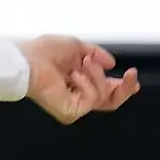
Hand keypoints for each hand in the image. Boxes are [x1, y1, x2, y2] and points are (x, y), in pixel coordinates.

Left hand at [19, 35, 140, 123]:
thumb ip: (96, 53)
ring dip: (98, 77)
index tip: (131, 77)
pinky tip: (74, 76)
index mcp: (79, 80)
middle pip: (111, 101)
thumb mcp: (75, 46)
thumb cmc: (42, 52)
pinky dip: (87, 85)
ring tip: (83, 64)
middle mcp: (77, 94)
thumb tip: (111, 63)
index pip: (105, 90)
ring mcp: (74, 105)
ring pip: (104, 98)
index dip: (122, 86)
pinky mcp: (70, 112)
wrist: (27, 59)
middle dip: (124, 88)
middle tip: (130, 76)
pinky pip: (91, 100)